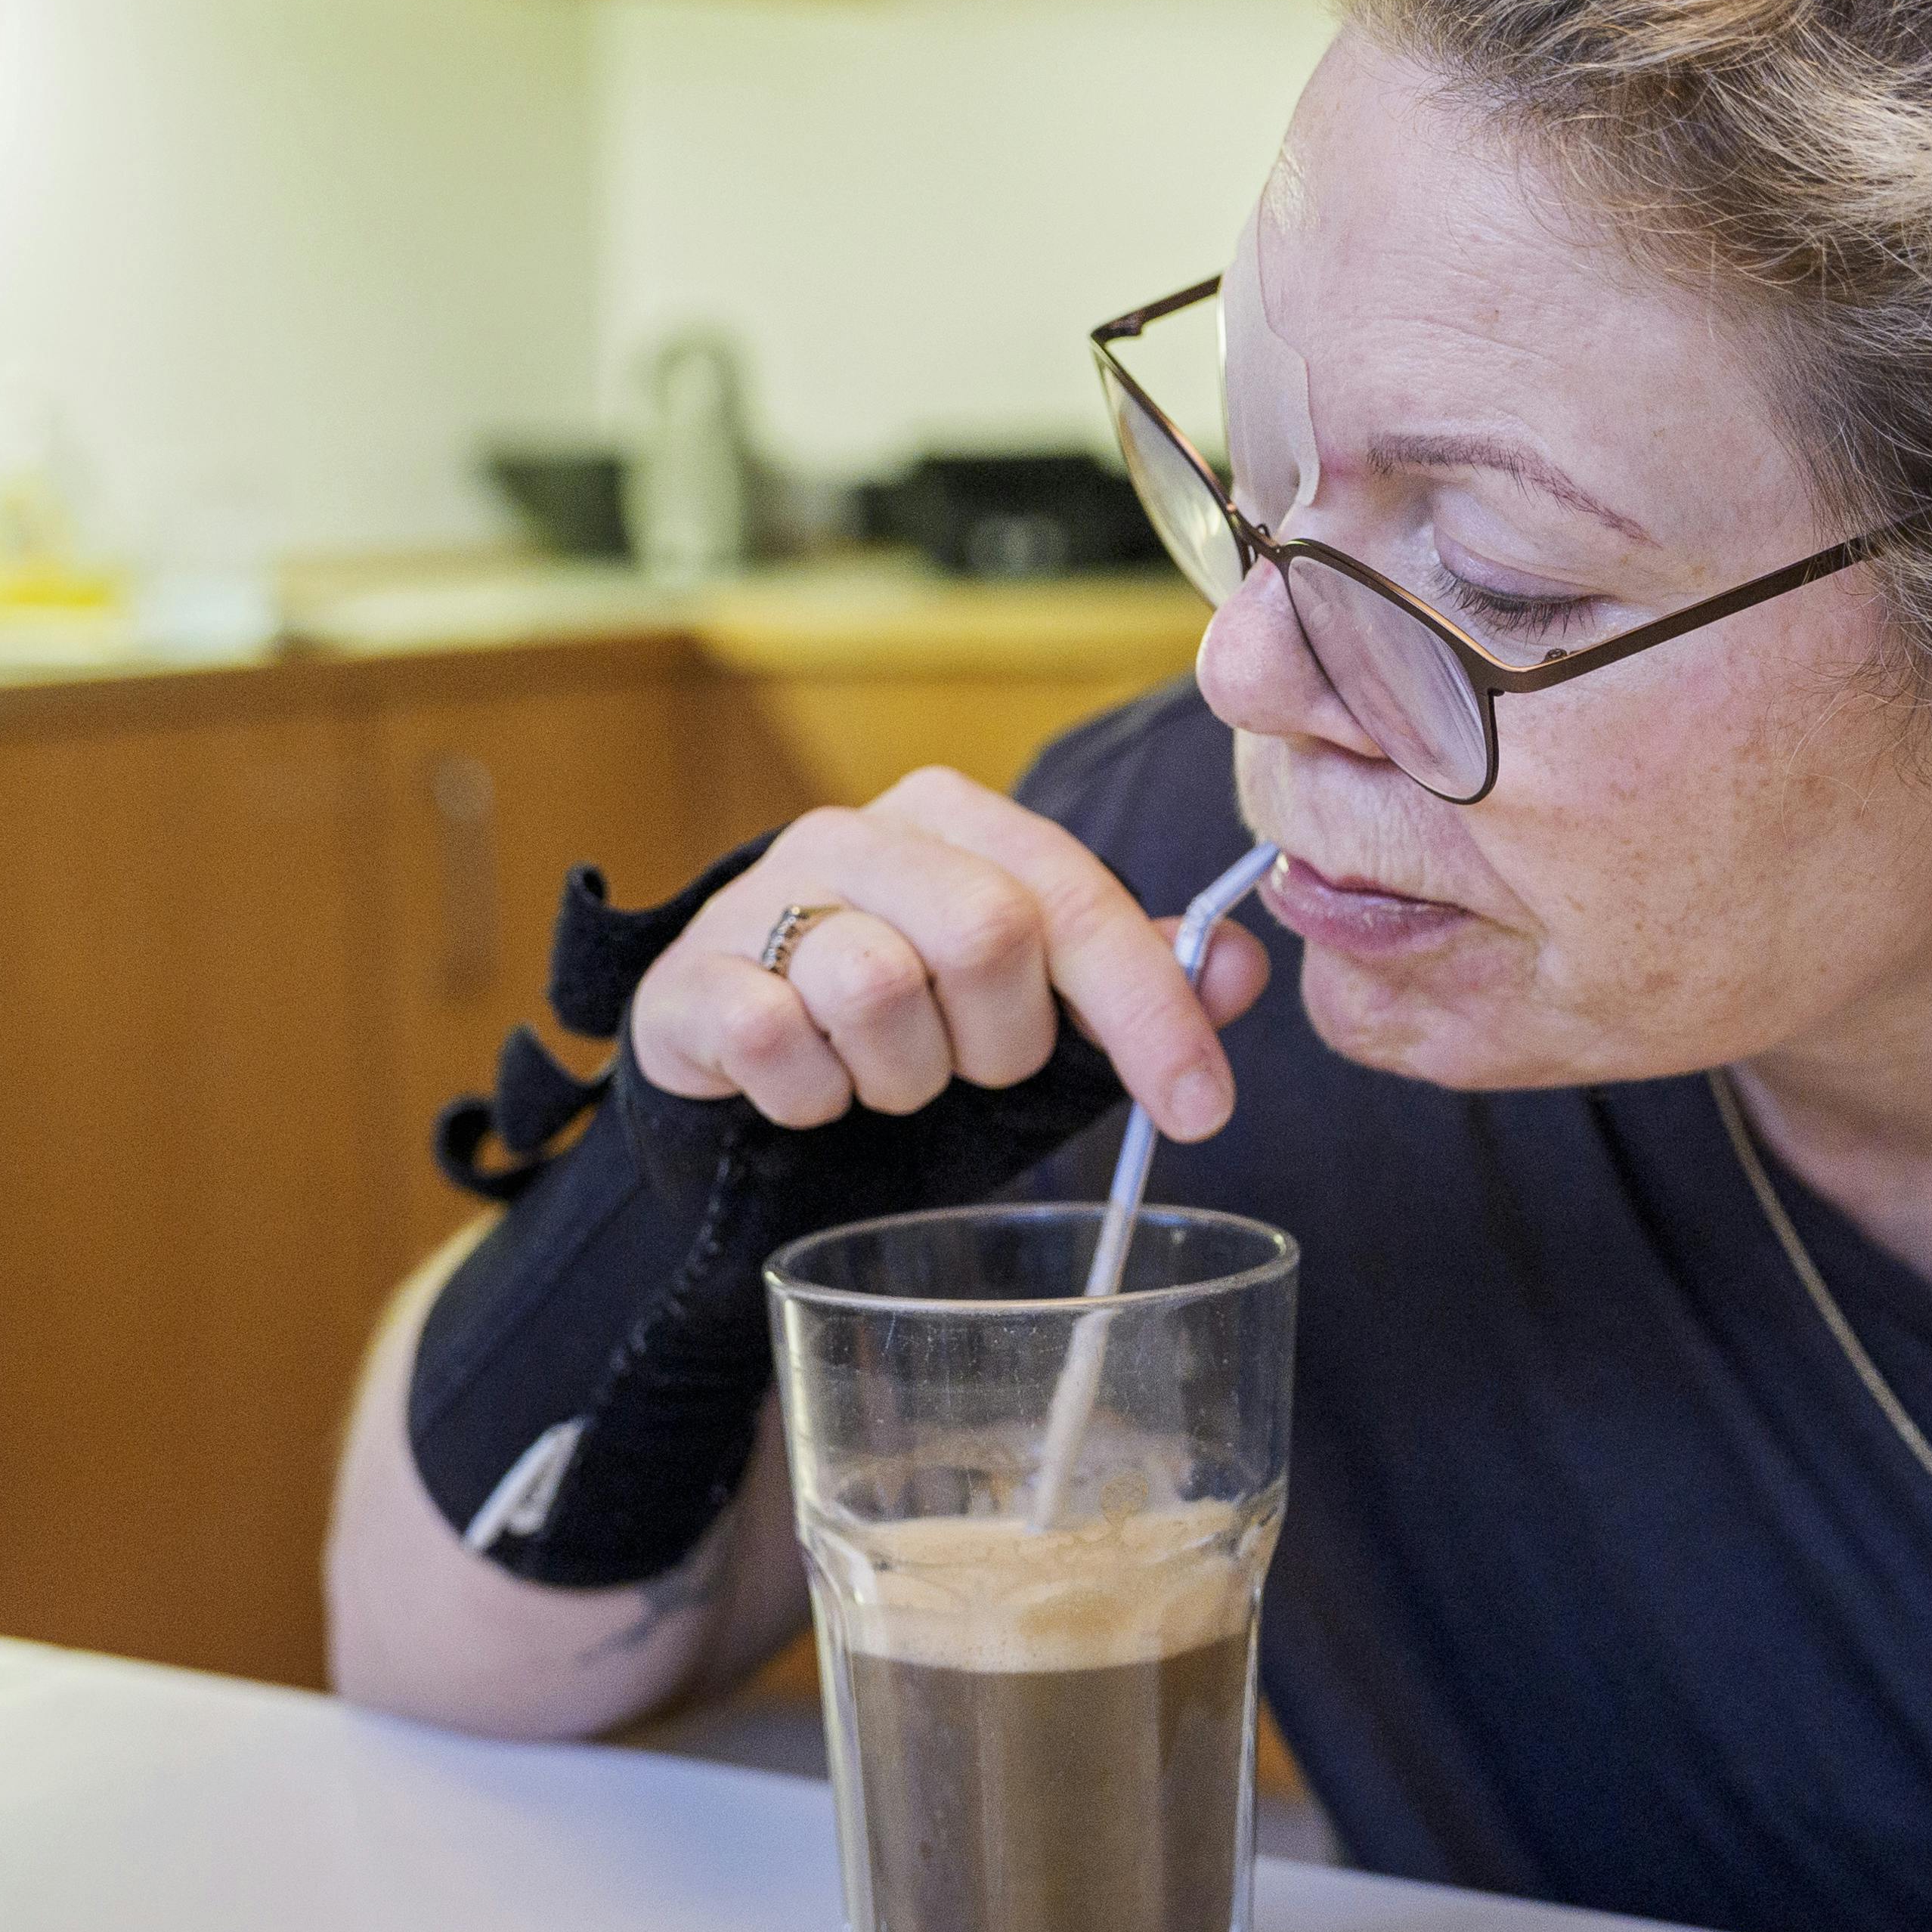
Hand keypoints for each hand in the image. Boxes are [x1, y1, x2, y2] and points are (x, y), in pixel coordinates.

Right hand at [632, 770, 1269, 1140]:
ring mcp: (759, 899)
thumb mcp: (1031, 1008)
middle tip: (977, 1075)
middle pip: (985, 931)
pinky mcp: (689, 978)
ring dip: (902, 1077)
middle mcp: (854, 835)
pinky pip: (774, 1042)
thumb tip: (1243, 966)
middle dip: (1004, 1043)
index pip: (1077, 897)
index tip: (1202, 1111)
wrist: (734, 1073)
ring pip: (876, 988)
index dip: (1150, 1011)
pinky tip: (808, 1091)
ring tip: (884, 1080)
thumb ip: (1134, 980)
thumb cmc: (902, 1032)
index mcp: (953, 819)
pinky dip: (810, 1096)